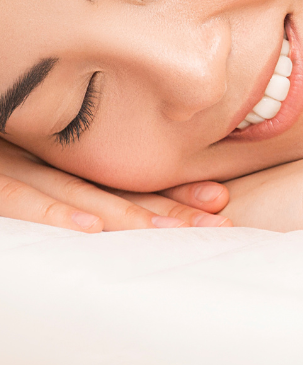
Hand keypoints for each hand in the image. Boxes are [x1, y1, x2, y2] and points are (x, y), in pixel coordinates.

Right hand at [0, 138, 230, 230]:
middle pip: (104, 183)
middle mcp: (33, 152)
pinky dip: (49, 212)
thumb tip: (132, 210)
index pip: (116, 175)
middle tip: (214, 219)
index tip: (218, 201)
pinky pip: (11, 196)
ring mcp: (6, 161)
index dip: (168, 190)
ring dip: (123, 213)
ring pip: (70, 190)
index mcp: (50, 150)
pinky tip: (88, 230)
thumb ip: (71, 176)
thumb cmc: (8, 133)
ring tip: (168, 231)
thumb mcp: (33, 153)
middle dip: (162, 205)